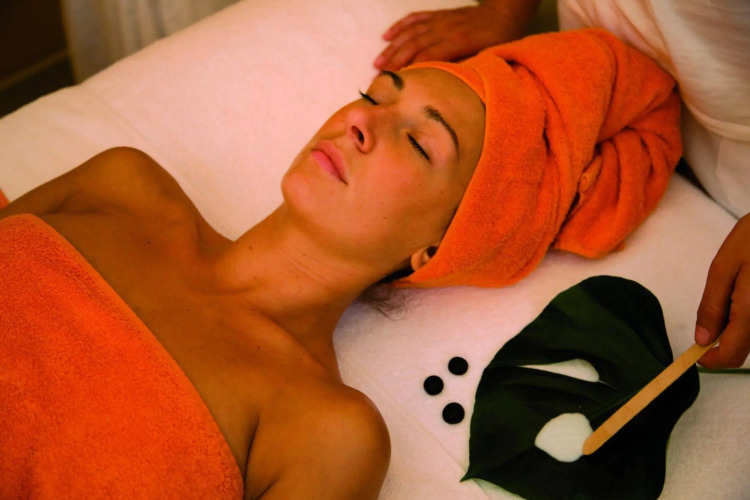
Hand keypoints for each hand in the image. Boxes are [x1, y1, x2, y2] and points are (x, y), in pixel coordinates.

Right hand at [374, 3, 527, 70]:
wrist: (504, 13)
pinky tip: (387, 36)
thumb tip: (452, 89)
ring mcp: (439, 21)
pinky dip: (399, 27)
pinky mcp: (438, 15)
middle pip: (413, 46)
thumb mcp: (487, 58)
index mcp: (457, 41)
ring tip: (377, 62)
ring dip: (392, 47)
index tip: (396, 83)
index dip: (410, 69)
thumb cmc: (499, 39)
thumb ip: (468, 71)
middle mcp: (444, 29)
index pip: (427, 56)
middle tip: (378, 77)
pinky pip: (414, 19)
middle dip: (394, 61)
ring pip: (410, 33)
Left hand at [696, 214, 749, 367]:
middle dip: (723, 342)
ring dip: (737, 329)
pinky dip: (748, 318)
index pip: (732, 355)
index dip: (712, 361)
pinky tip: (746, 293)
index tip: (698, 353)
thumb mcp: (723, 268)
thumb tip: (702, 339)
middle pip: (744, 350)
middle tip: (713, 316)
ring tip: (736, 293)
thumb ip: (712, 307)